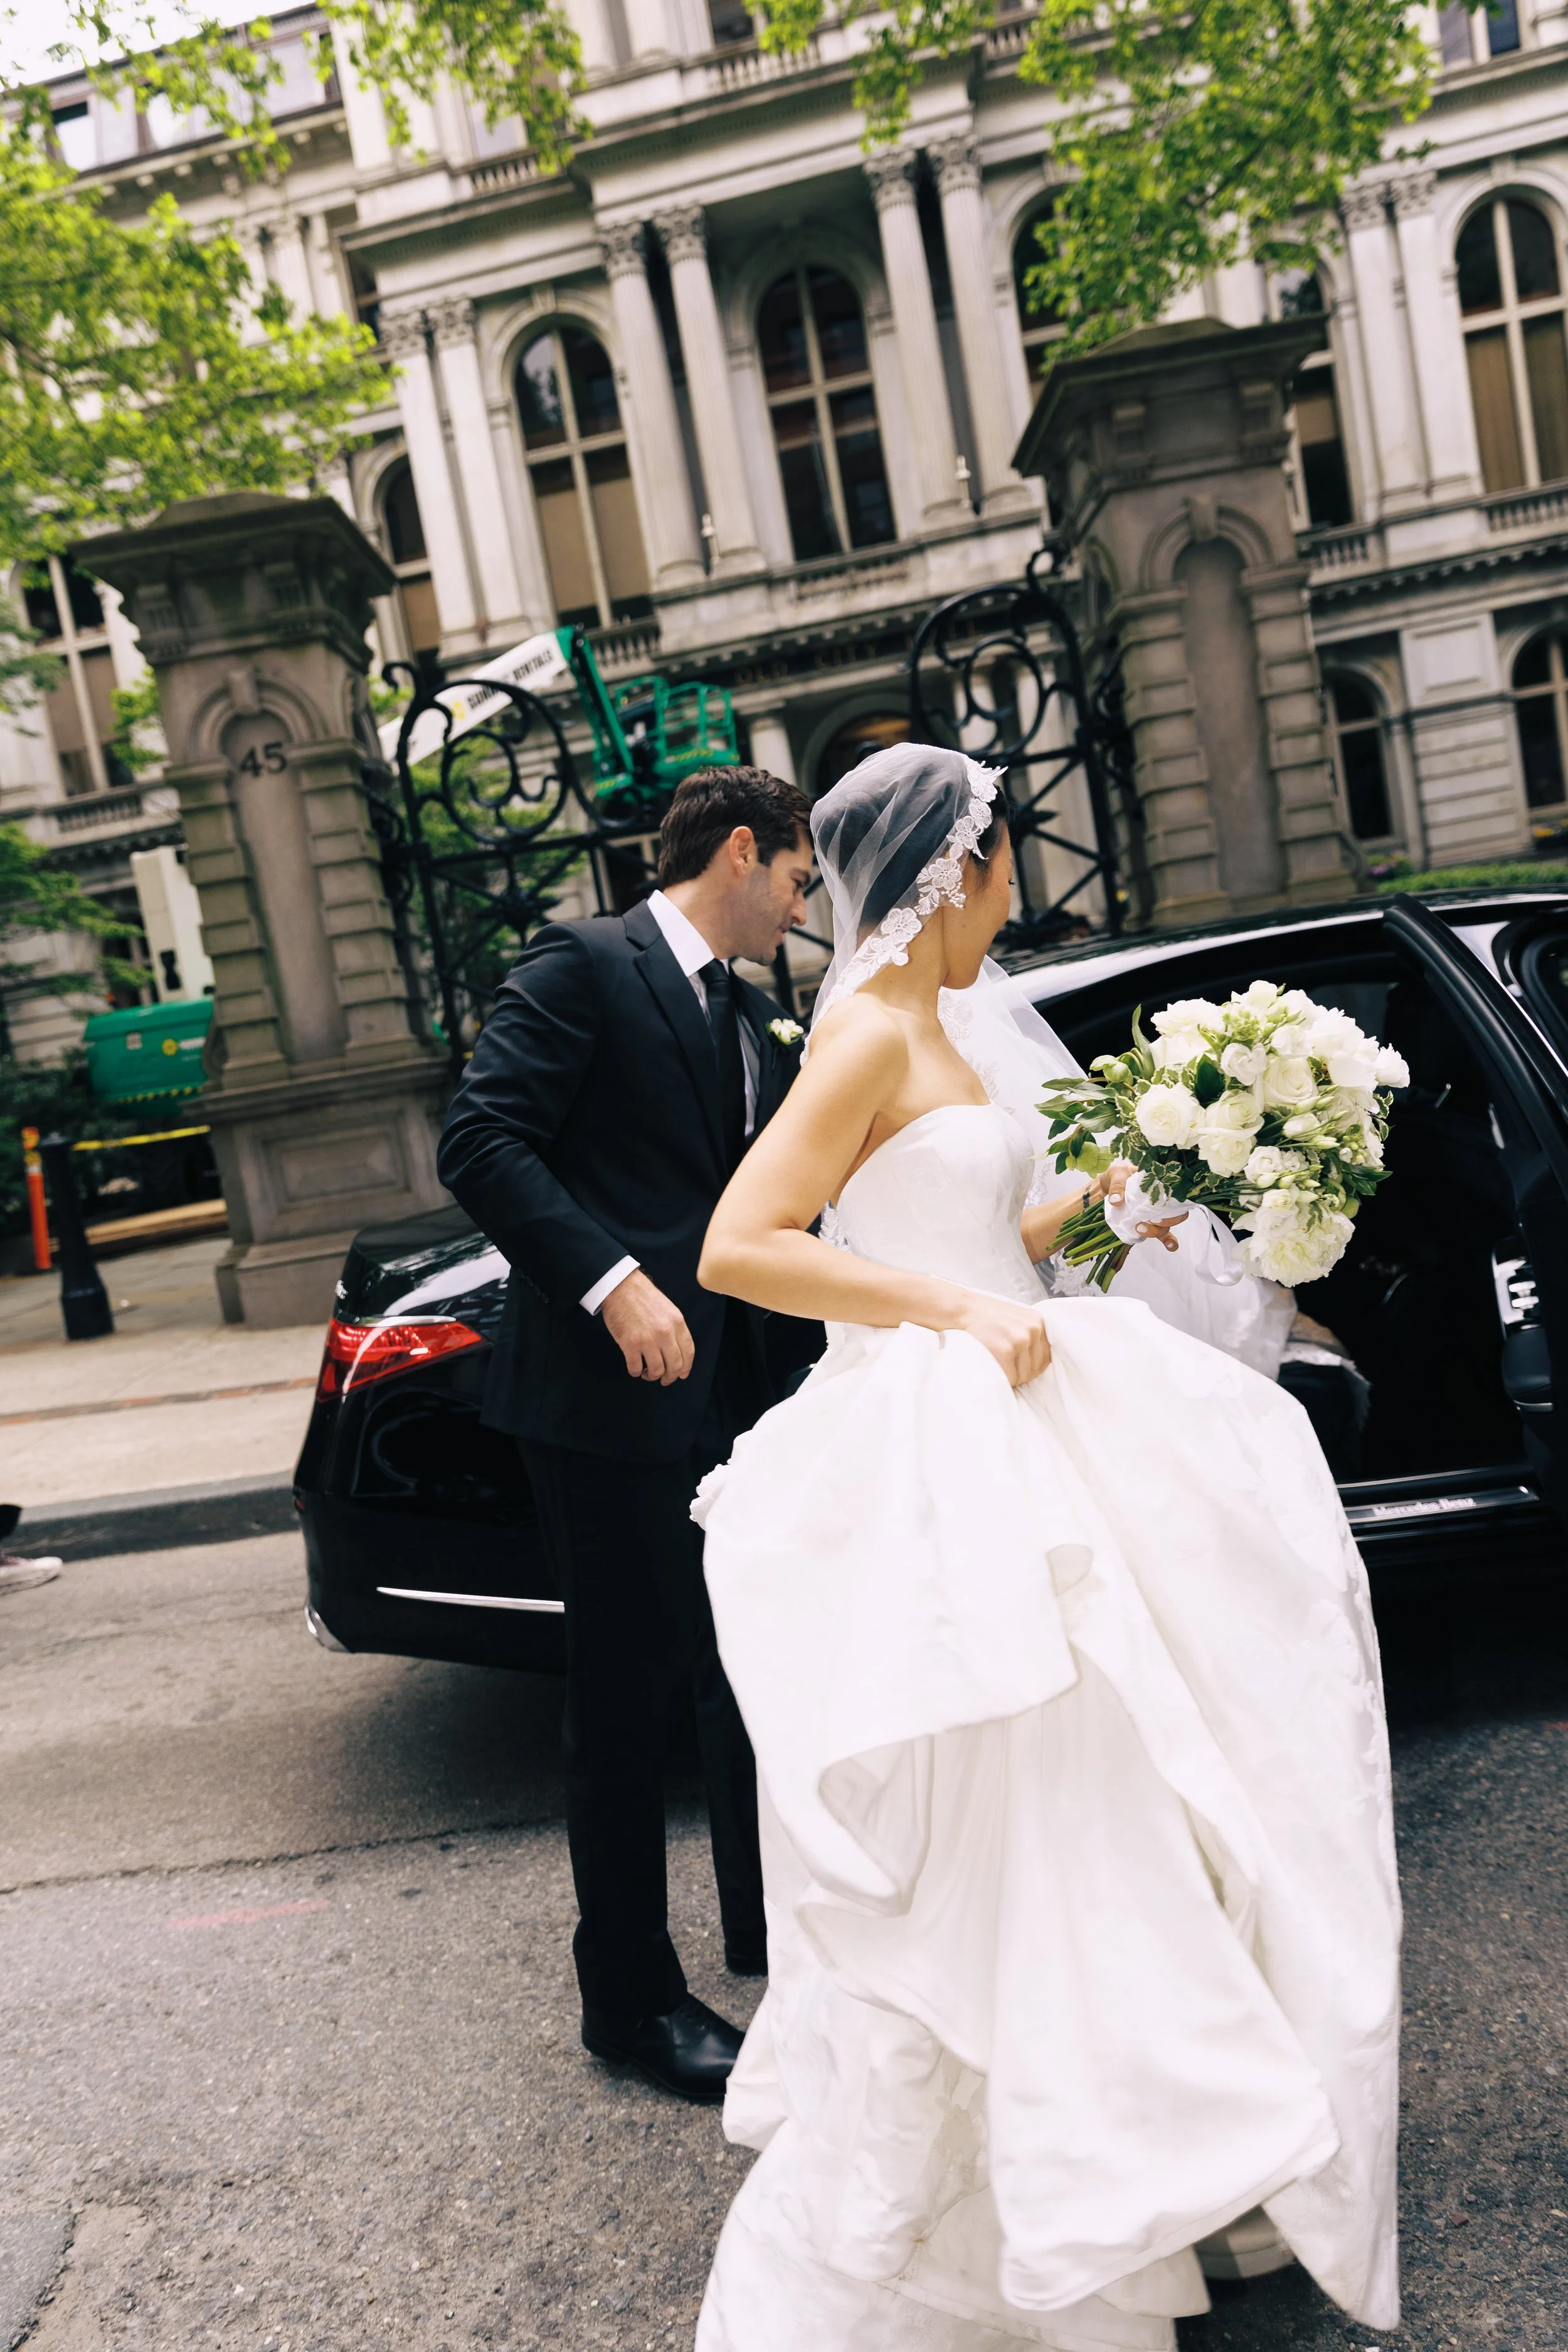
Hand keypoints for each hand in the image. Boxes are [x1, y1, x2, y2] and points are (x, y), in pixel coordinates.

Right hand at [600, 1269, 695, 1383]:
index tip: (682, 1374)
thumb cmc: (643, 1297)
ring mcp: (647, 1340)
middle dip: (670, 1377)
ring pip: (657, 1370)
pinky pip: (636, 1368)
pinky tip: (635, 1368)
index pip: (688, 1352)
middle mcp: (665, 1333)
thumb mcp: (668, 1309)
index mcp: (677, 1323)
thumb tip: (677, 1351)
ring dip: (652, 1376)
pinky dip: (636, 1372)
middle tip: (664, 1379)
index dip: (686, 1367)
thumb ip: (674, 1329)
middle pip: (675, 1365)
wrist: (620, 1287)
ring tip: (647, 1373)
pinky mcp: (629, 1344)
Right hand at [957, 1294, 1051, 1386]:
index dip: (1031, 1364)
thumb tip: (1041, 1361)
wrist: (963, 1310)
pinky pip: (1012, 1378)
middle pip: (1037, 1368)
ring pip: (1025, 1376)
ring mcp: (1020, 1339)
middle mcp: (1033, 1329)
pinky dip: (1002, 1379)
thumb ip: (1030, 1335)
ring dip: (1012, 1377)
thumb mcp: (1017, 1320)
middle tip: (1004, 1364)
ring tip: (998, 1364)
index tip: (1017, 1362)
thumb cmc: (988, 1319)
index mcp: (1038, 1322)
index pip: (1047, 1356)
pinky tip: (993, 1366)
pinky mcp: (1006, 1350)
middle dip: (1021, 1372)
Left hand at [1100, 1161, 1187, 1255]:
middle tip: (1150, 1222)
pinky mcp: (1148, 1223)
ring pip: (1166, 1226)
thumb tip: (1116, 1200)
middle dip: (1166, 1223)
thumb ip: (1117, 1185)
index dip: (1174, 1207)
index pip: (1177, 1196)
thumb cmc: (1118, 1175)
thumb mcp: (1117, 1174)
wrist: (1109, 1183)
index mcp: (1160, 1185)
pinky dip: (1169, 1241)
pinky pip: (1163, 1234)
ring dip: (1157, 1231)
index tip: (1157, 1214)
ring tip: (1140, 1229)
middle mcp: (1162, 1201)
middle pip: (1175, 1215)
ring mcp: (1156, 1214)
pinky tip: (1170, 1247)